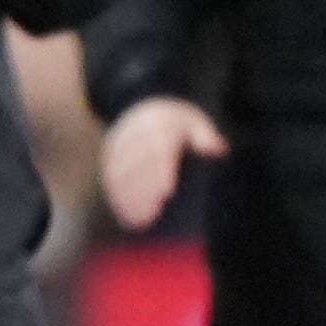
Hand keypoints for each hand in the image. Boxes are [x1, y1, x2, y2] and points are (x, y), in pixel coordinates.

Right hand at [99, 95, 226, 230]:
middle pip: (137, 164)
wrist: (144, 106)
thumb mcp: (195, 122)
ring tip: (142, 219)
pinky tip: (129, 215)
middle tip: (154, 213)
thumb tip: (217, 149)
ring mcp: (118, 144)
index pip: (159, 147)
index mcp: (158, 121)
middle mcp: (134, 132)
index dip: (161, 171)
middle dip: (145, 190)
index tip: (167, 192)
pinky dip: (118, 198)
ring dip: (130, 197)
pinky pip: (109, 178)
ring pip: (120, 172)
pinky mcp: (108, 156)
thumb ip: (206, 136)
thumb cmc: (176, 124)